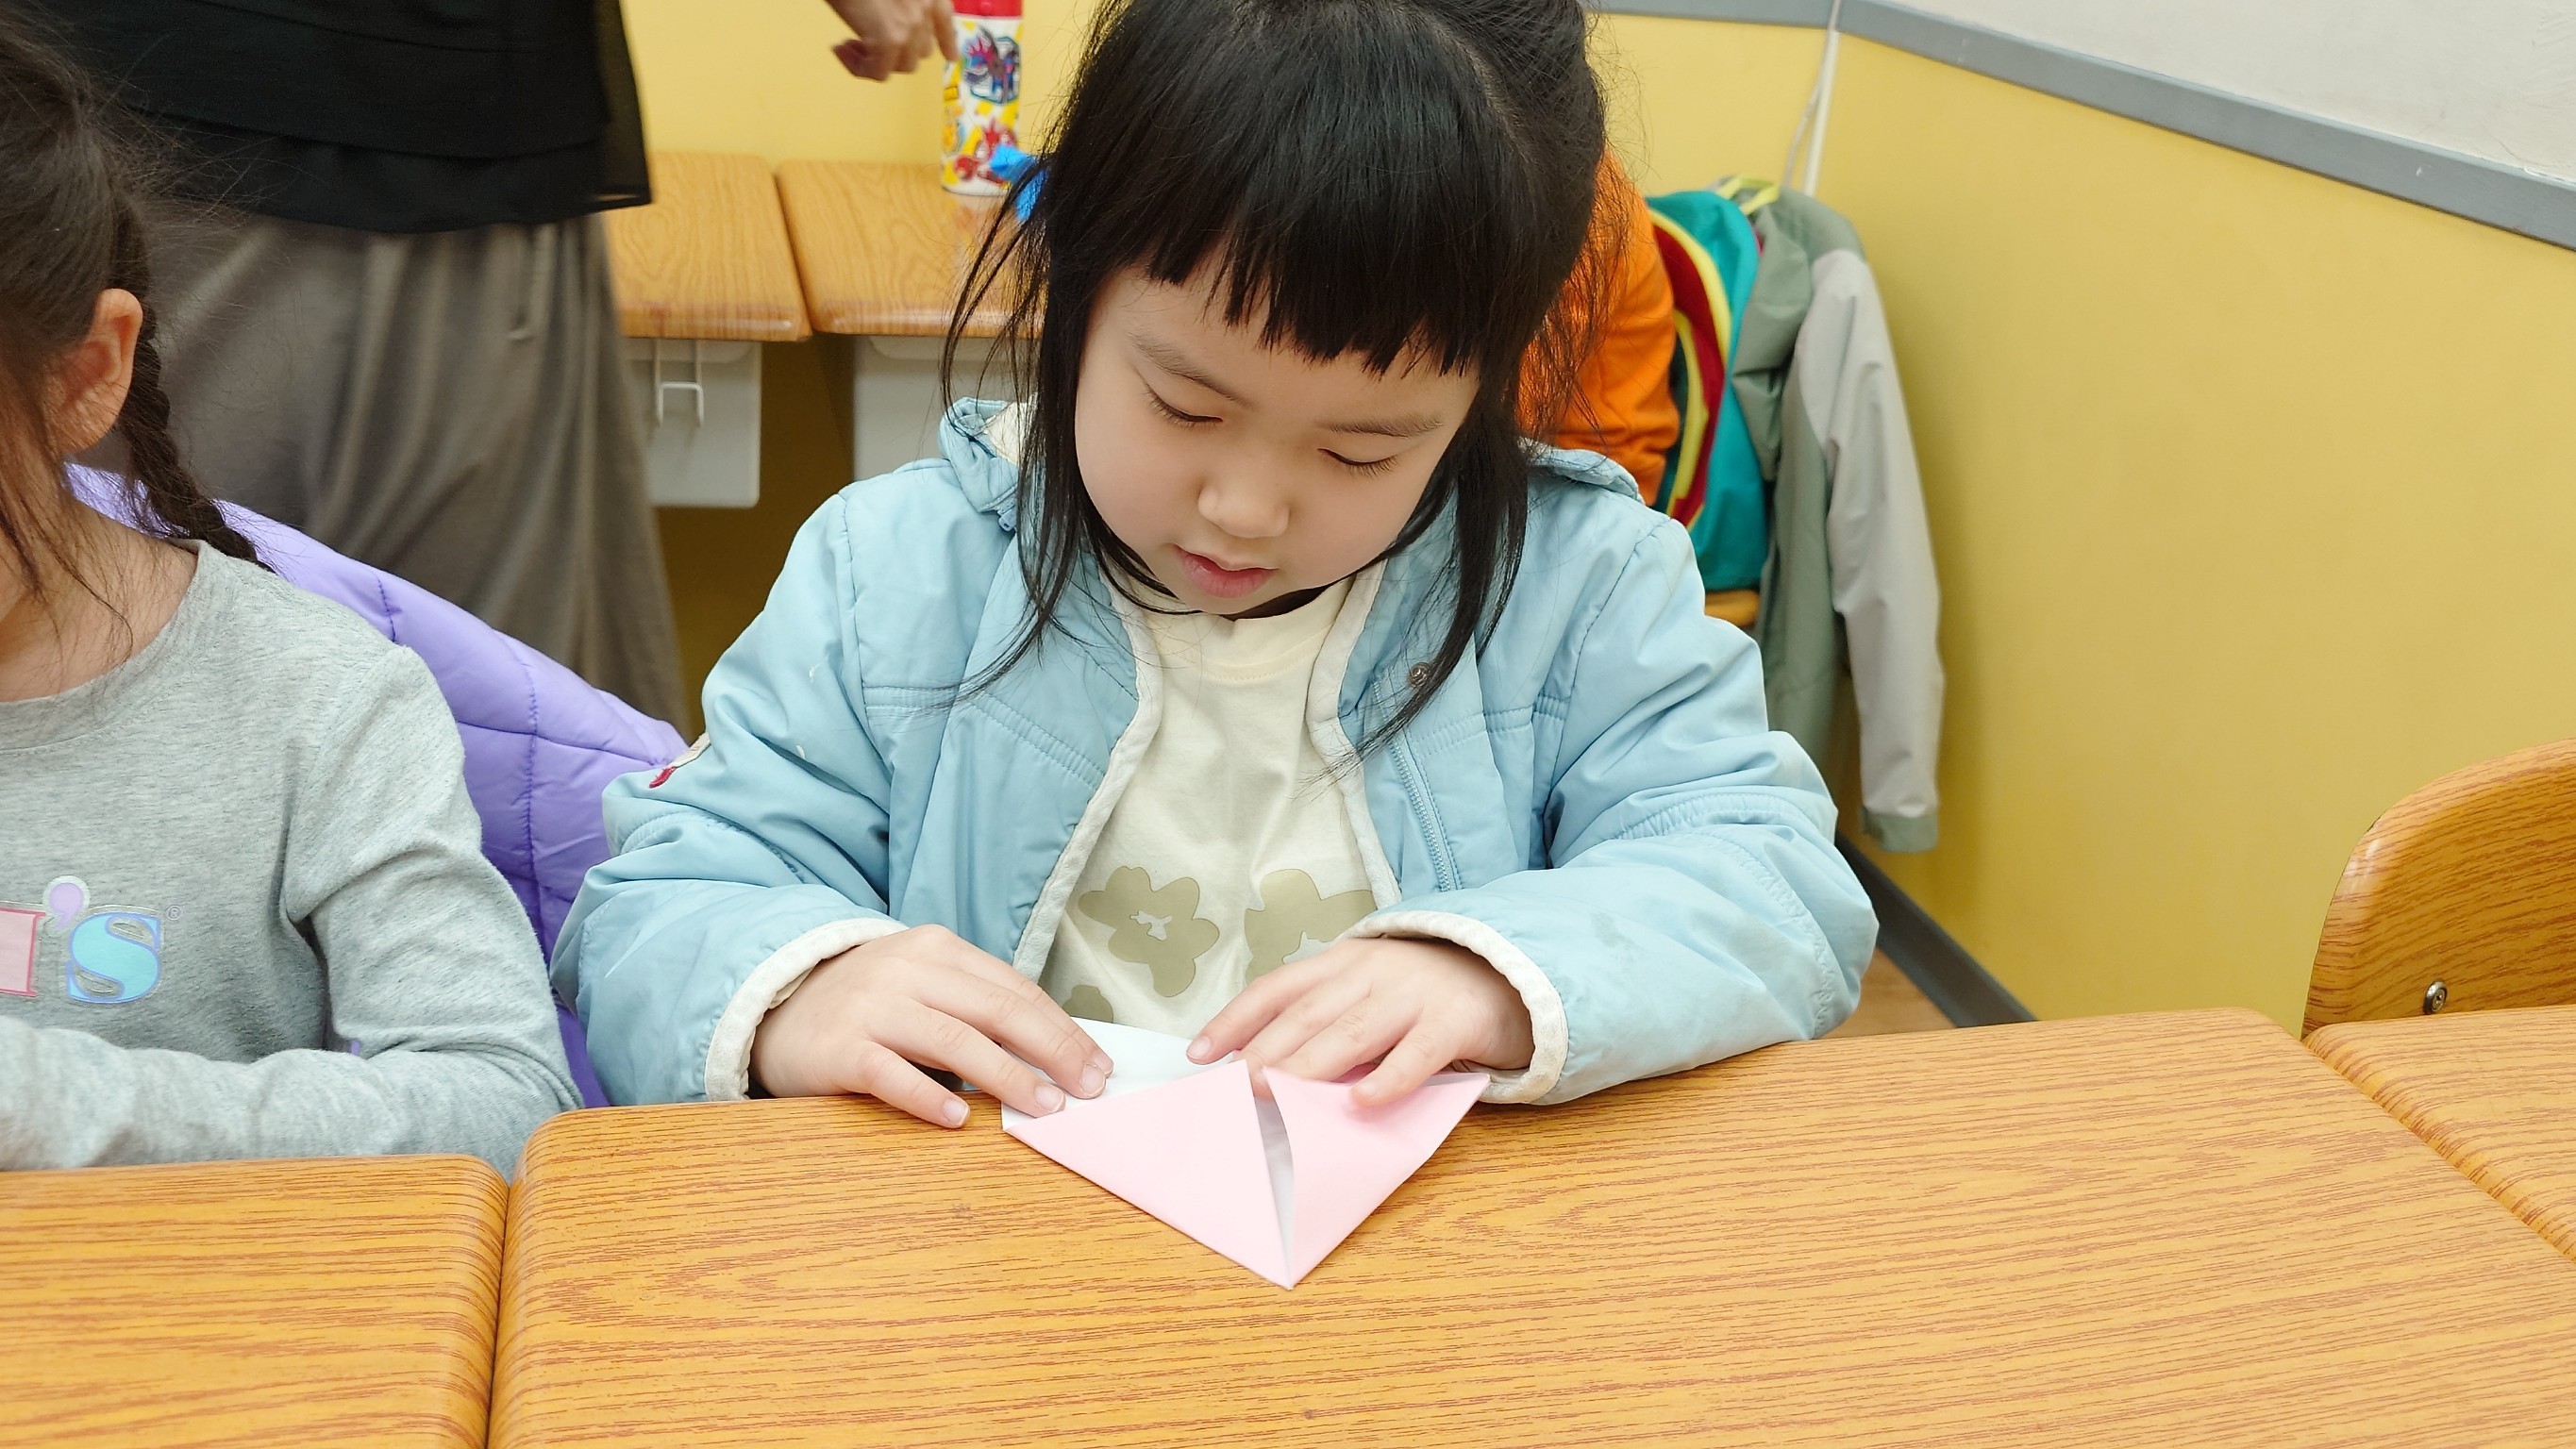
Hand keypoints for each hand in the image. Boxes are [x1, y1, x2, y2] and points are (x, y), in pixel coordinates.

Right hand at [751, 924, 1108, 1126]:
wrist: (777, 1007)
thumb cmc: (870, 1007)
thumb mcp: (924, 988)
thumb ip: (976, 1010)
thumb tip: (1053, 1056)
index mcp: (938, 950)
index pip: (1015, 990)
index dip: (1062, 1028)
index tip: (1098, 1065)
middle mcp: (907, 970)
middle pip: (996, 1010)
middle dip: (1052, 1050)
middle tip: (1088, 1089)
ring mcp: (871, 1007)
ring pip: (953, 1041)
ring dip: (1006, 1076)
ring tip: (1044, 1107)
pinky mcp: (839, 1048)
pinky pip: (890, 1073)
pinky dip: (928, 1095)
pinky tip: (960, 1118)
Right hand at [823, 0, 956, 81]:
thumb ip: (899, 4)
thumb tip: (888, 26)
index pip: (945, 21)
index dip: (947, 42)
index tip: (950, 56)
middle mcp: (926, 9)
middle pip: (920, 50)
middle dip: (894, 53)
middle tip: (864, 43)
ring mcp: (912, 25)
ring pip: (902, 66)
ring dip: (874, 61)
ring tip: (850, 44)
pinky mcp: (891, 40)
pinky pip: (878, 72)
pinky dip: (857, 67)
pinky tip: (839, 49)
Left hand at [1189, 938, 1533, 1106]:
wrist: (1508, 971)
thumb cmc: (1422, 993)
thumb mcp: (1366, 990)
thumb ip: (1326, 1018)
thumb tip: (1262, 1068)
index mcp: (1342, 963)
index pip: (1276, 989)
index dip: (1234, 1019)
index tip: (1198, 1054)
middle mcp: (1371, 972)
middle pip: (1307, 1014)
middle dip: (1263, 1050)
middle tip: (1232, 1086)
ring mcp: (1413, 994)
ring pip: (1351, 1033)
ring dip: (1308, 1065)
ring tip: (1273, 1092)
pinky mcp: (1454, 1021)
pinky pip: (1417, 1054)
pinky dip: (1388, 1078)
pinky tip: (1362, 1102)